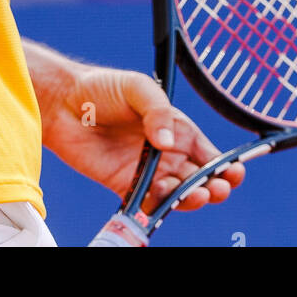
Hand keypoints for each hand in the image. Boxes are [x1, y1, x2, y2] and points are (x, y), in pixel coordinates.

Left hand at [37, 56, 243, 214]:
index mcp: (175, 127)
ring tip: (196, 196)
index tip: (235, 172)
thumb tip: (169, 142)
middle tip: (217, 188)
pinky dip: (158, 209)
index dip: (224, 165)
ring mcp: (146, 170)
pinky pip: (147, 203)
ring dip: (191, 199)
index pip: (207, 152)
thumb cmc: (101, 87)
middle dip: (214, 186)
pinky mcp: (124, 184)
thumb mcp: (136, 88)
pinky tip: (163, 206)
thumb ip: (156, 111)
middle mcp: (165, 152)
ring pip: (177, 193)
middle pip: (198, 177)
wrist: (62, 102)